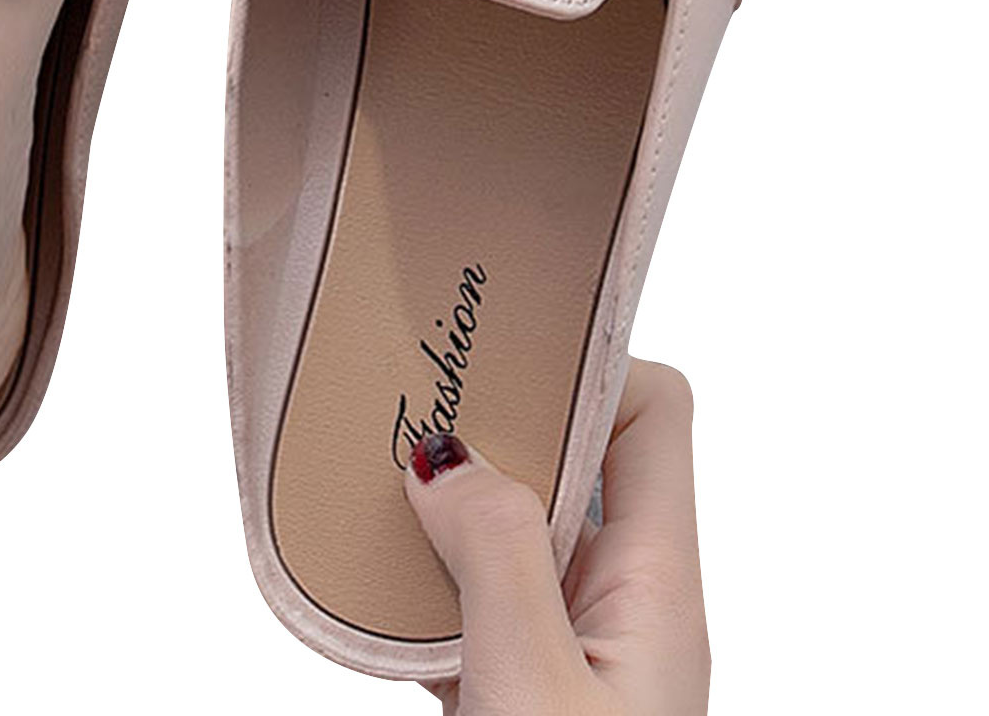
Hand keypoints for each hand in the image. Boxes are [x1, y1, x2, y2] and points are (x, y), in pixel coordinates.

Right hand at [406, 360, 708, 715]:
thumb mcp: (537, 684)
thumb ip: (499, 556)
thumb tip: (447, 458)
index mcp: (658, 590)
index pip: (651, 418)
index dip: (587, 367)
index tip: (502, 345)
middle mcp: (624, 607)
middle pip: (572, 461)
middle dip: (497, 423)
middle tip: (419, 394)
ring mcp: (572, 647)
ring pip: (511, 528)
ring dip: (449, 502)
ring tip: (376, 474)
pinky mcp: (518, 686)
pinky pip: (471, 596)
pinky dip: (420, 574)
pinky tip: (369, 574)